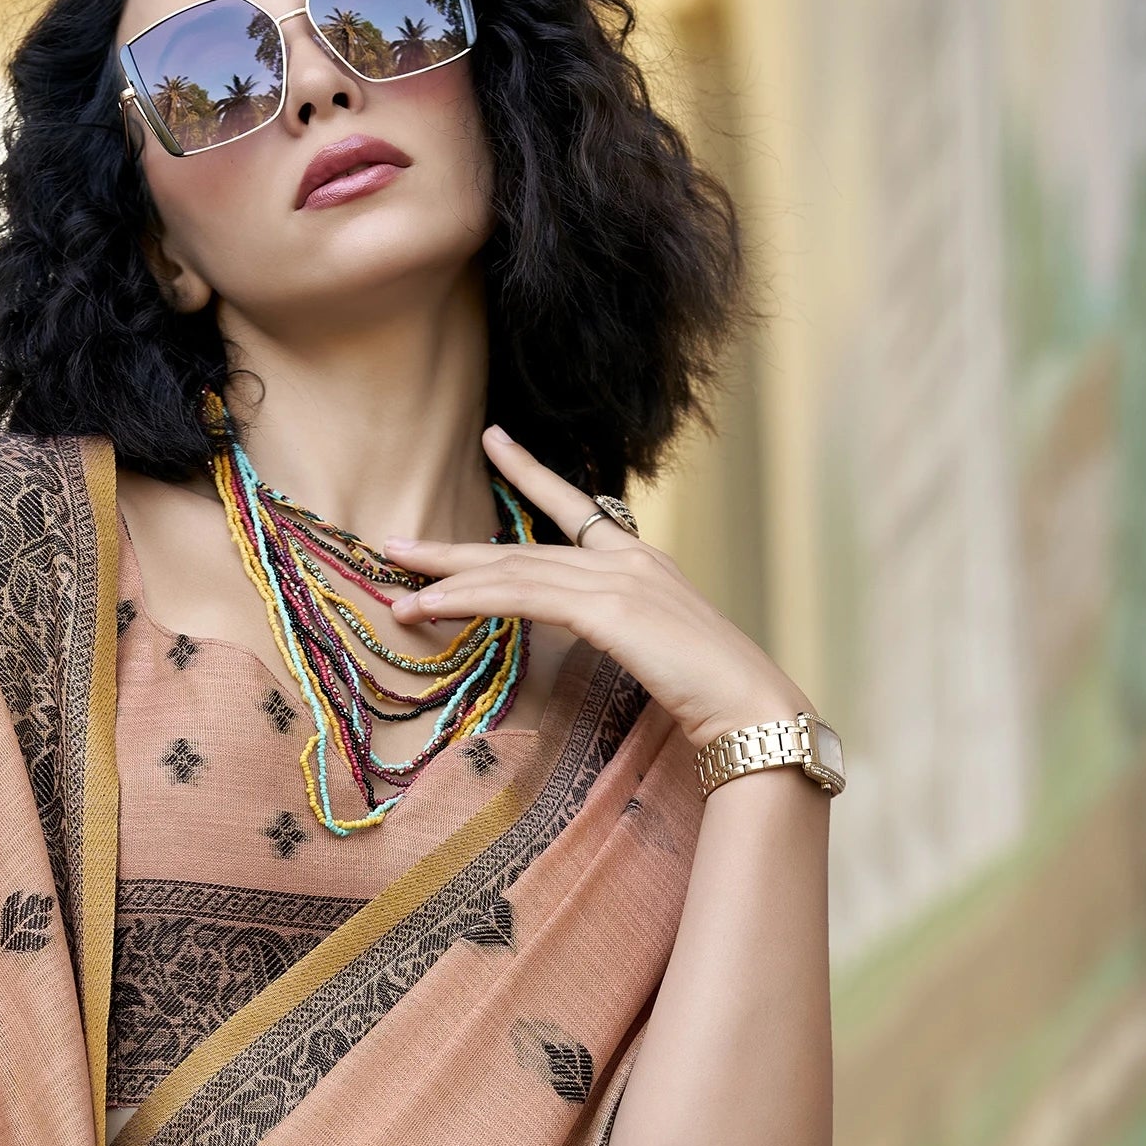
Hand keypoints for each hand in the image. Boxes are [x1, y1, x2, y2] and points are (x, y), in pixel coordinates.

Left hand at [384, 425, 811, 750]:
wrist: (750, 704)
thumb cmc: (715, 692)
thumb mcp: (662, 648)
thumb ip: (626, 630)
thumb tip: (597, 637)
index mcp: (642, 561)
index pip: (576, 507)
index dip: (529, 474)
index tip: (493, 441)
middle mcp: (626, 559)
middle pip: (523, 546)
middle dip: (454, 548)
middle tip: (395, 542)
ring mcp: (616, 579)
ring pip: (512, 571)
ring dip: (447, 583)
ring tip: (396, 588)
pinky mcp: (605, 609)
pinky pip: (521, 598)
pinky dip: (470, 602)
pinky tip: (433, 607)